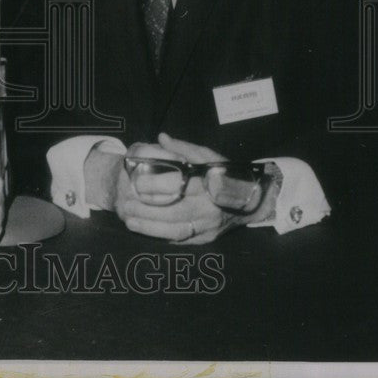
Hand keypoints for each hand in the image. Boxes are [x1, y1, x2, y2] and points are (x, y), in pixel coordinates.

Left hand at [115, 133, 248, 244]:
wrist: (252, 199)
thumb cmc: (225, 173)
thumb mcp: (207, 156)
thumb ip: (183, 148)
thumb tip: (161, 138)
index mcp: (208, 184)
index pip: (179, 186)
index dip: (156, 185)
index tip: (137, 183)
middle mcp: (209, 207)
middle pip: (174, 212)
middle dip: (147, 212)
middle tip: (125, 206)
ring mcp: (209, 225)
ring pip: (177, 230)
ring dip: (150, 228)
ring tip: (130, 222)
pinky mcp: (207, 237)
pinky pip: (183, 239)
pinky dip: (163, 236)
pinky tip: (146, 231)